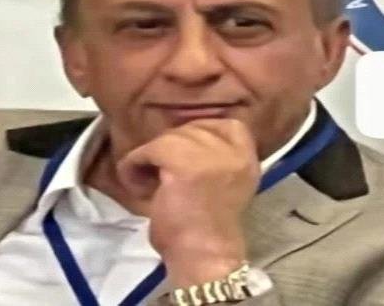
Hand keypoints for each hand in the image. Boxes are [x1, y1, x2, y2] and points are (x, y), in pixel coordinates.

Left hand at [114, 118, 260, 285]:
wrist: (203, 258)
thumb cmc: (205, 230)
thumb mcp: (221, 183)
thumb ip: (210, 159)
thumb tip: (177, 139)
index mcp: (248, 157)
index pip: (228, 124)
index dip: (199, 133)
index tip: (183, 153)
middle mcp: (234, 152)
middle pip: (192, 127)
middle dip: (170, 147)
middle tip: (159, 173)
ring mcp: (211, 155)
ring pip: (169, 137)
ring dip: (150, 156)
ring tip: (146, 179)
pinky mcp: (184, 163)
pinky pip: (150, 149)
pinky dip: (134, 164)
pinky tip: (136, 183)